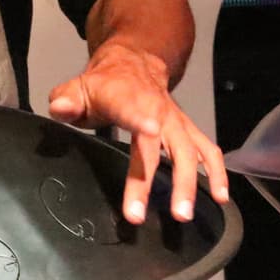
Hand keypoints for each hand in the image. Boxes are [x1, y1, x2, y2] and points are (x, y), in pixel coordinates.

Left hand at [48, 42, 228, 225]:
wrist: (133, 65)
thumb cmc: (104, 86)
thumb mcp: (78, 88)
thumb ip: (66, 100)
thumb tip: (60, 109)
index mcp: (125, 99)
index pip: (130, 109)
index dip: (139, 119)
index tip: (148, 130)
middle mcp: (156, 111)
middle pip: (162, 145)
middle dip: (158, 179)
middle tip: (153, 212)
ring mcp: (175, 122)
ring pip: (190, 151)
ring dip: (191, 183)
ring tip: (184, 214)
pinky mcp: (187, 130)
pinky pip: (208, 150)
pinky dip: (217, 172)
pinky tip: (219, 196)